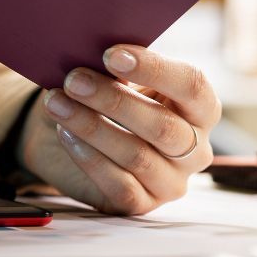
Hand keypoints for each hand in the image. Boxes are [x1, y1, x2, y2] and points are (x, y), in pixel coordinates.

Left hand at [18, 45, 220, 213]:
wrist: (66, 140)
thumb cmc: (100, 102)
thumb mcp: (111, 80)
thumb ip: (114, 68)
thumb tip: (93, 52)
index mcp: (199, 108)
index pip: (191, 86)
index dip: (153, 68)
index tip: (111, 54)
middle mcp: (195, 148)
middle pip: (162, 125)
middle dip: (113, 100)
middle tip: (73, 79)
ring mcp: (172, 181)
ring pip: (136, 155)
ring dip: (91, 126)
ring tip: (57, 104)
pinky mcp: (141, 203)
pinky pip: (119, 184)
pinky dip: (88, 157)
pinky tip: (65, 134)